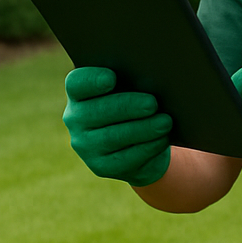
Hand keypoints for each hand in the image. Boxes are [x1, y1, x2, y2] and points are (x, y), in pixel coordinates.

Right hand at [62, 67, 171, 186]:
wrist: (143, 141)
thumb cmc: (138, 103)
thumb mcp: (135, 88)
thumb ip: (135, 78)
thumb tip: (155, 76)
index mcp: (80, 92)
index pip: (77, 83)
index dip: (92, 80)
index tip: (111, 78)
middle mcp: (76, 118)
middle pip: (97, 111)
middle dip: (127, 107)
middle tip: (152, 103)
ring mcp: (85, 145)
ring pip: (112, 137)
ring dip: (142, 129)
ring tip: (165, 122)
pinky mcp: (101, 166)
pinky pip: (124, 158)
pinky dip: (147, 147)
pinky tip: (162, 139)